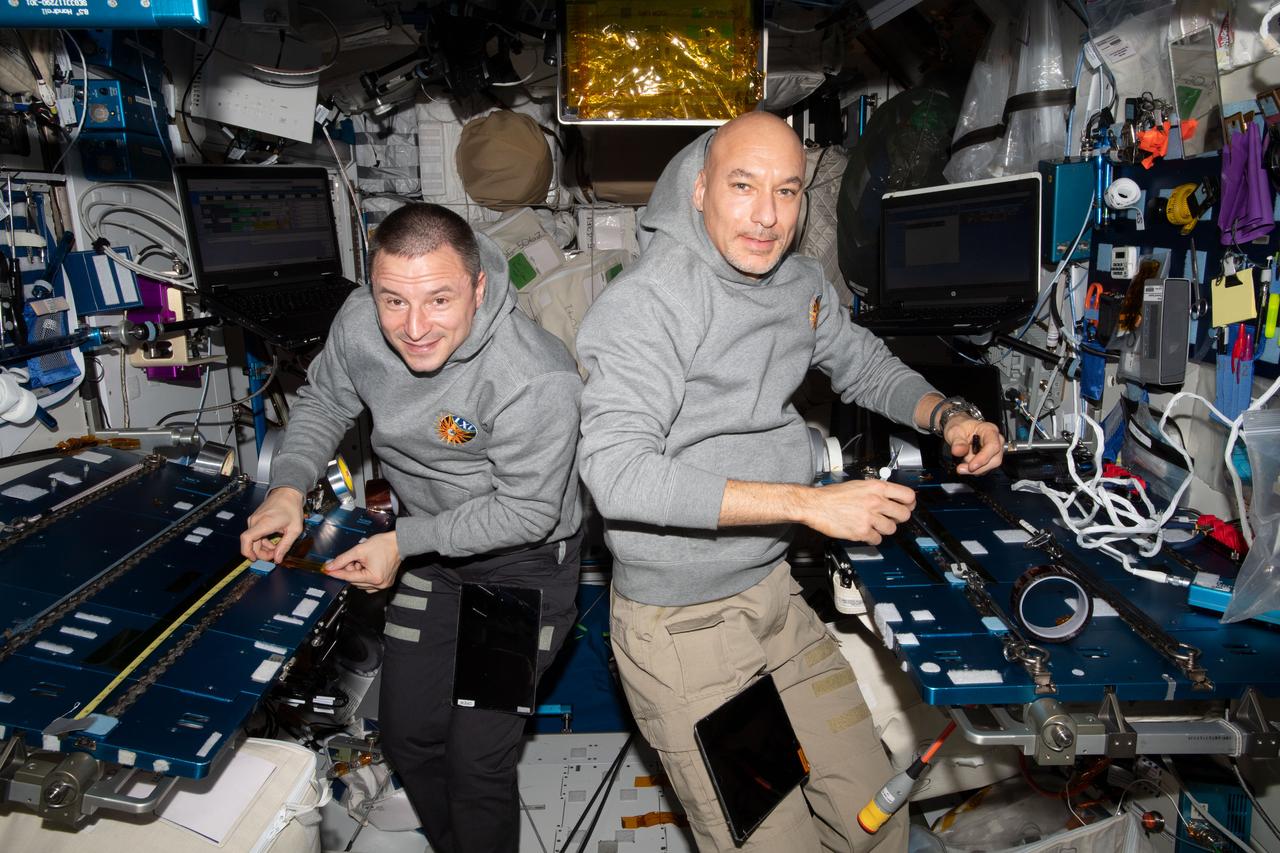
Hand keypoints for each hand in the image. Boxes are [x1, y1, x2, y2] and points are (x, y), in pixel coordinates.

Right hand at [240, 487, 304, 563]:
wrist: (288, 492)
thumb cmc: (292, 507)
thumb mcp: (294, 529)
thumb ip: (285, 545)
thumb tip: (278, 559)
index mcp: (264, 523)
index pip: (247, 538)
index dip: (247, 551)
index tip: (254, 558)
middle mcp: (256, 520)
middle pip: (250, 543)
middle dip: (261, 553)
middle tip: (274, 556)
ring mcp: (254, 519)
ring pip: (253, 539)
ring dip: (263, 547)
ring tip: (276, 548)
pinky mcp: (255, 519)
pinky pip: (255, 533)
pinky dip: (262, 540)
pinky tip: (273, 541)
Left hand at [323, 531, 401, 591]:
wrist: (399, 543)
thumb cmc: (384, 545)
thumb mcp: (359, 550)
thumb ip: (343, 559)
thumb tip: (331, 566)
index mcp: (374, 577)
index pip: (349, 577)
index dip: (337, 572)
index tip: (328, 571)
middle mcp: (379, 584)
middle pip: (354, 581)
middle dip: (350, 570)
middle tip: (353, 559)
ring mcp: (383, 585)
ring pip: (361, 583)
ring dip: (357, 573)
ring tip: (363, 561)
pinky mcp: (386, 583)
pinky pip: (369, 584)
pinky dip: (365, 576)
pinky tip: (367, 567)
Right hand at [801, 479, 915, 544]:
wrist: (815, 505)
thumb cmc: (832, 495)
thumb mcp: (858, 485)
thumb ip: (875, 491)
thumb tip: (889, 497)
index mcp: (876, 488)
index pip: (907, 495)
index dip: (910, 502)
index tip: (908, 505)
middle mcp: (875, 502)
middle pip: (903, 514)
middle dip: (898, 518)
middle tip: (892, 518)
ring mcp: (869, 518)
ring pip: (891, 529)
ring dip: (884, 529)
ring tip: (875, 525)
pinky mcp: (862, 532)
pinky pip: (877, 539)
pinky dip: (872, 538)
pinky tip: (865, 532)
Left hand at [944, 416, 1004, 474]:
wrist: (959, 430)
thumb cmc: (960, 427)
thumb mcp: (954, 431)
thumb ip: (957, 441)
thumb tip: (958, 451)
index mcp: (990, 430)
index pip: (993, 446)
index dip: (983, 458)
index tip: (971, 466)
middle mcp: (996, 440)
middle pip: (995, 459)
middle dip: (978, 467)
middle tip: (961, 468)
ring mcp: (994, 450)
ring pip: (991, 465)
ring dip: (976, 470)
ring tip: (961, 466)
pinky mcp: (990, 458)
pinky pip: (986, 468)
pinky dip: (975, 470)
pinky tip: (965, 466)